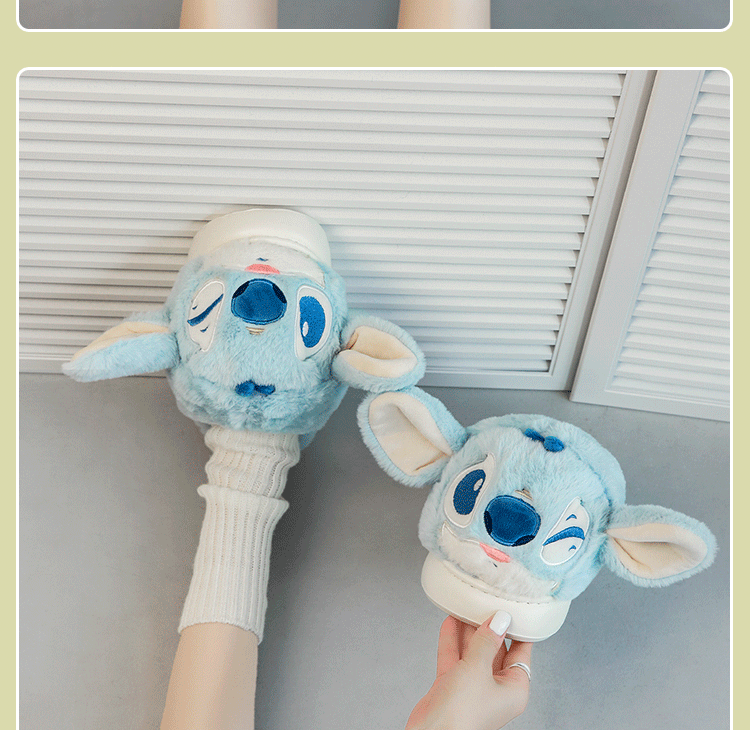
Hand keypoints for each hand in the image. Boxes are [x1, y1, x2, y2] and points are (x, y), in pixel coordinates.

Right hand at [406, 612, 531, 729]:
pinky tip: (450, 621)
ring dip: (468, 631)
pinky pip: (455, 658)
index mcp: (514, 689)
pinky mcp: (452, 687)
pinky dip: (452, 640)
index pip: (521, 652)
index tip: (512, 607)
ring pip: (473, 652)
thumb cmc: (461, 715)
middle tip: (485, 601)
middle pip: (495, 649)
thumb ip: (487, 641)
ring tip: (466, 606)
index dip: (517, 628)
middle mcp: (495, 688)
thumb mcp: (477, 669)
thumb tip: (499, 619)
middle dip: (488, 626)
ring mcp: (473, 687)